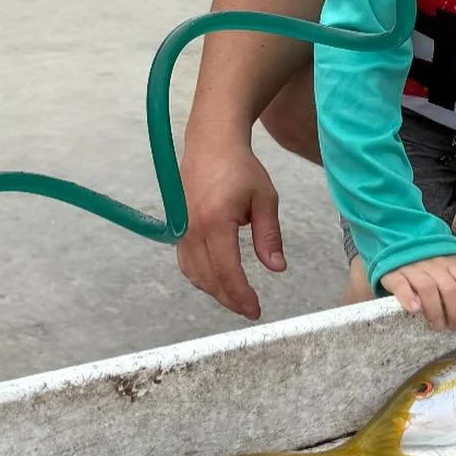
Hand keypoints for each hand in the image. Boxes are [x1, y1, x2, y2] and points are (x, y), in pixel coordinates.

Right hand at [176, 138, 285, 319]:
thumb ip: (269, 236)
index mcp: (215, 221)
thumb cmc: (241, 169)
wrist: (210, 145)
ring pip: (194, 273)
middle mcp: (193, 228)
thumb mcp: (265, 199)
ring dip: (215, 291)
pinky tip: (218, 282)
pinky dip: (202, 277)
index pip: (227, 270)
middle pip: (209, 278)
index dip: (241, 295)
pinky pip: (186, 262)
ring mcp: (182, 229)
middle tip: (250, 310)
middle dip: (230, 299)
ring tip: (237, 299)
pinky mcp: (178, 227)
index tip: (255, 309)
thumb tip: (277, 268)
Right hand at [382, 253, 455, 329]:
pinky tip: (414, 310)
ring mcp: (413, 268)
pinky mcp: (394, 274)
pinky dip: (408, 298)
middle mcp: (433, 265)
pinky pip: (402, 286)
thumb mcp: (451, 261)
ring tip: (437, 325)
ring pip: (428, 288)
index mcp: (450, 262)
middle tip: (455, 326)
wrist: (397, 243)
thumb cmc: (428, 259)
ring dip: (435, 310)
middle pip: (450, 288)